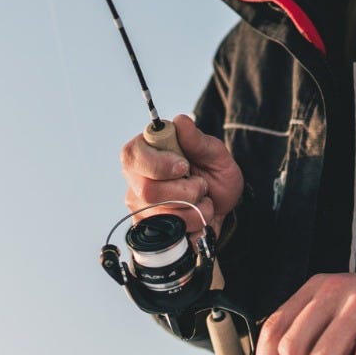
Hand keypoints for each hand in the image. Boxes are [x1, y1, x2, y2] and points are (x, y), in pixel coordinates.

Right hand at [120, 115, 242, 239]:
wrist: (222, 205)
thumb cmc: (213, 173)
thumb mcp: (215, 153)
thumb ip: (197, 140)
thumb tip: (181, 121)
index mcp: (145, 150)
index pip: (134, 156)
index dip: (159, 164)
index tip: (184, 167)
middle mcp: (136, 178)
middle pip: (147, 190)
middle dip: (185, 192)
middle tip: (201, 186)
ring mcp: (139, 205)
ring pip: (161, 215)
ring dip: (193, 210)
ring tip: (202, 201)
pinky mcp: (148, 228)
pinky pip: (167, 234)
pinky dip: (191, 227)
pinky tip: (196, 217)